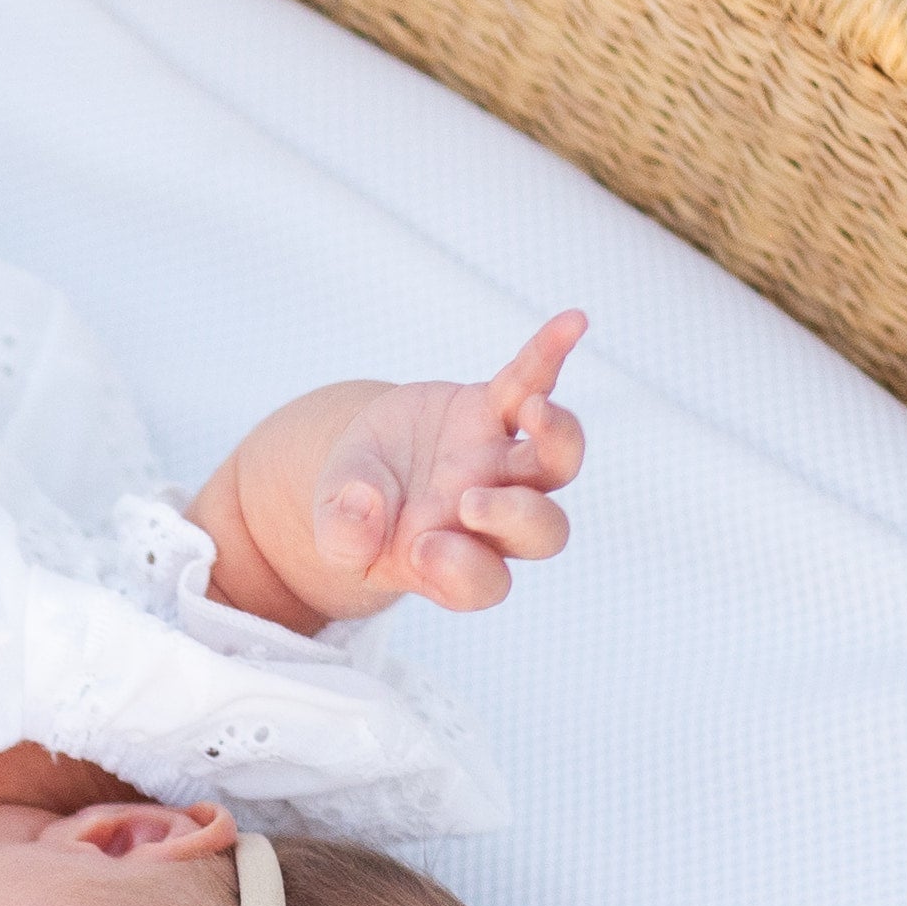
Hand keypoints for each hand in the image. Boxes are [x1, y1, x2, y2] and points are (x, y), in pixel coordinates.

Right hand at [287, 310, 590, 618]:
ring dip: (558, 440)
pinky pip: (531, 382)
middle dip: (515, 516)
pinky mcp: (495, 409)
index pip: (480, 583)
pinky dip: (549, 354)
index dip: (463, 571)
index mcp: (449, 561)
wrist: (366, 469)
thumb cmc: (356, 509)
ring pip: (556, 463)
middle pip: (541, 532)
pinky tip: (571, 322)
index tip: (421, 548)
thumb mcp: (335, 525)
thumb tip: (362, 513)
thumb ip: (343, 533)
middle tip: (469, 500)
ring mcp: (500, 463)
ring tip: (536, 414)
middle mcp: (489, 519)